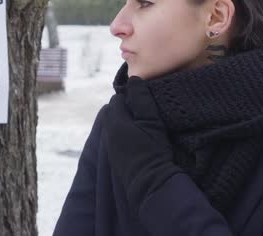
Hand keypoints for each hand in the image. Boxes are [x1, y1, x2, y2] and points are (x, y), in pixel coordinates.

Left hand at [103, 76, 181, 215]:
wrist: (151, 183)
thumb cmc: (153, 150)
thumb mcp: (151, 121)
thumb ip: (141, 99)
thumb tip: (133, 79)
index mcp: (115, 121)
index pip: (117, 99)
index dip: (131, 96)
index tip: (144, 99)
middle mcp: (108, 133)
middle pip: (113, 112)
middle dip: (126, 108)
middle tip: (145, 111)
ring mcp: (110, 146)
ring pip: (115, 125)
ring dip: (126, 122)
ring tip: (143, 124)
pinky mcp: (115, 158)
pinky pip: (116, 138)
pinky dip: (125, 134)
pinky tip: (139, 138)